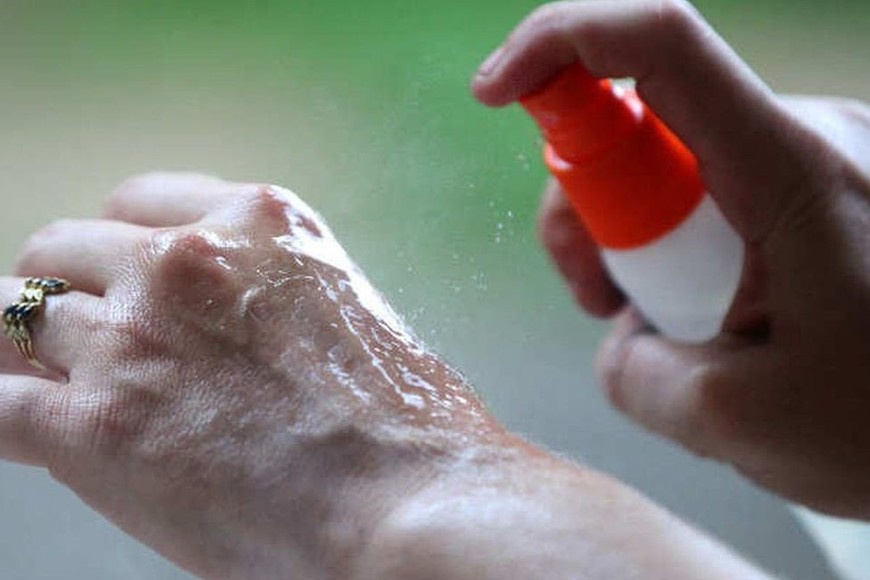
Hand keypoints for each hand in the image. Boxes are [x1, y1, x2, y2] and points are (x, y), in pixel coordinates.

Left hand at [2, 172, 769, 578]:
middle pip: (64, 249)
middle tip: (71, 339)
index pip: (138, 202)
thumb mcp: (344, 315)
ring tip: (45, 389)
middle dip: (63, 291)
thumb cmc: (407, 426)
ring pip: (18, 317)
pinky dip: (1, 415)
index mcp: (260, 223)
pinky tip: (21, 435)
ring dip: (27, 355)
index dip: (116, 246)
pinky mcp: (97, 425)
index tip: (113, 279)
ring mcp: (136, 337)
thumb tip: (210, 336)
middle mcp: (187, 260)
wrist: (415, 501)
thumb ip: (267, 299)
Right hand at [472, 0, 869, 517]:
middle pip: (642, 121)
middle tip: (596, 298)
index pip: (661, 46)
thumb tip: (617, 340)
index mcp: (790, 169)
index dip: (560, 42)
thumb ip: (636, 377)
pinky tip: (699, 311)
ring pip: (668, 161)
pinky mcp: (811, 183)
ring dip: (630, 238)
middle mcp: (802, 134)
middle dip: (586, 205)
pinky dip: (674, 245)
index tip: (493, 89)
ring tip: (654, 324)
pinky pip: (707, 188)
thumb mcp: (739, 423)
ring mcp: (808, 155)